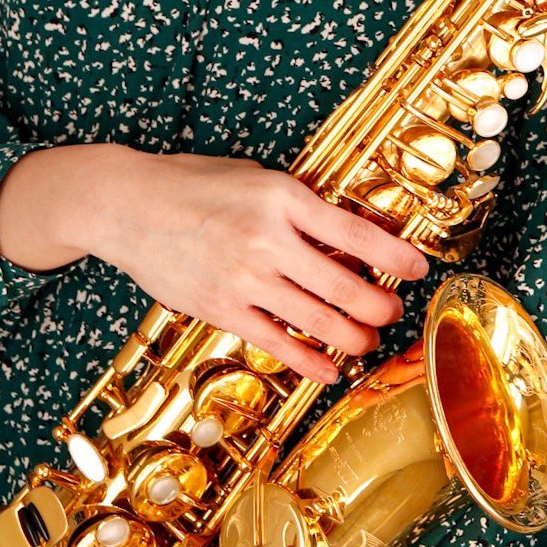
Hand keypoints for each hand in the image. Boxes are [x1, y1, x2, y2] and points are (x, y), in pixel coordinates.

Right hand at [93, 146, 430, 383]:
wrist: (128, 205)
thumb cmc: (193, 184)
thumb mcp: (255, 178)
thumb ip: (297, 206)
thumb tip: (344, 237)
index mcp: (283, 197)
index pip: (355, 233)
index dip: (395, 255)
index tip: (419, 269)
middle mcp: (268, 239)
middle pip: (345, 286)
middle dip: (381, 306)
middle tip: (394, 312)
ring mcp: (244, 277)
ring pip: (318, 320)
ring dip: (354, 337)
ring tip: (367, 341)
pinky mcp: (221, 308)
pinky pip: (276, 342)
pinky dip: (309, 361)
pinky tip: (328, 368)